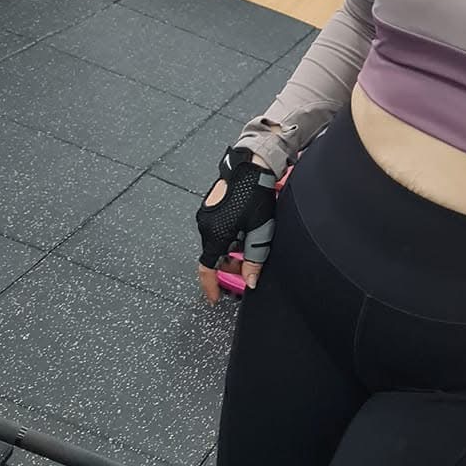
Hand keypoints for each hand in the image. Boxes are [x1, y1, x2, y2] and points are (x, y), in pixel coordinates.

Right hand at [195, 148, 277, 304]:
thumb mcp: (260, 231)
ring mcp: (205, 215)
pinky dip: (227, 238)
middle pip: (214, 256)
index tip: (215, 298)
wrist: (251, 167)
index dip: (210, 286)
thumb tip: (251, 281)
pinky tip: (243, 230)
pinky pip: (216, 231)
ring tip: (250, 243)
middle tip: (248, 266)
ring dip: (230, 250)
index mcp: (215, 234)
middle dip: (230, 265)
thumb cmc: (256, 194)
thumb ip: (255, 259)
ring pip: (216, 244)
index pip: (207, 269)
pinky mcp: (209, 207)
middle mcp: (205, 225)